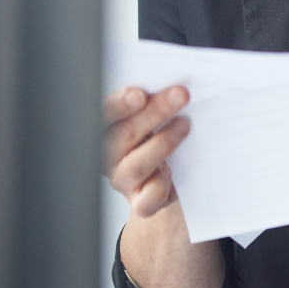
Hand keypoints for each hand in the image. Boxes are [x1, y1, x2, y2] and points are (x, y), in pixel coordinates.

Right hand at [103, 85, 191, 217]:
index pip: (103, 115)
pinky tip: (169, 171)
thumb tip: (173, 86)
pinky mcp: (140, 202)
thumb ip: (152, 101)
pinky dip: (159, 185)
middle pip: (123, 134)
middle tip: (181, 95)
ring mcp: (123, 180)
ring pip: (136, 165)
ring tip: (185, 125)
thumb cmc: (154, 135)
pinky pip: (146, 200)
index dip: (119, 105)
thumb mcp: (150, 115)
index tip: (140, 93)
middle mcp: (108, 156)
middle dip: (154, 112)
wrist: (165, 176)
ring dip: (163, 142)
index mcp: (105, 129)